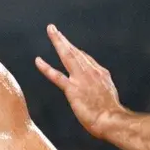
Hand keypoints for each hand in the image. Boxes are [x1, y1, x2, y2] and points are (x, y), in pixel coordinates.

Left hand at [36, 24, 125, 138]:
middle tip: (54, 30)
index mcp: (101, 74)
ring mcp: (81, 78)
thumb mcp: (109, 98)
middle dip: (65, 40)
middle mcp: (91, 72)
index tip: (71, 48)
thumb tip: (98, 92)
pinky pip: (56, 76)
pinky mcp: (72, 88)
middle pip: (76, 51)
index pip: (87, 59)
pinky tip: (38, 60)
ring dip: (58, 41)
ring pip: (68, 55)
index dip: (77, 53)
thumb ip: (101, 91)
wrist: (111, 120)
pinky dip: (46, 68)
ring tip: (51, 31)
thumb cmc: (112, 115)